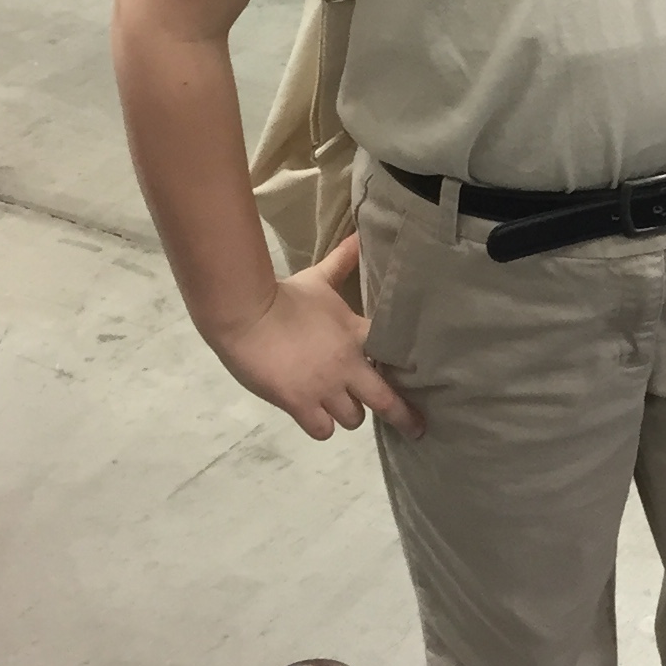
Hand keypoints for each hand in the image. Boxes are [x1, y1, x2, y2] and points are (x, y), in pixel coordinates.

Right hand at [208, 235, 423, 443]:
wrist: (247, 314)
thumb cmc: (285, 297)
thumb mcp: (319, 278)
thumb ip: (342, 262)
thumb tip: (360, 235)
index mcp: (356, 334)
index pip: (395, 356)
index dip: (405, 369)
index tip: (419, 378)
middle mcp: (347, 365)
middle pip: (386, 401)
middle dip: (402, 416)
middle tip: (416, 428)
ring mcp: (324, 388)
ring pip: (353, 419)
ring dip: (350, 415)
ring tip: (344, 407)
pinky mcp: (299, 404)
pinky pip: (323, 430)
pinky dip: (323, 426)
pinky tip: (319, 418)